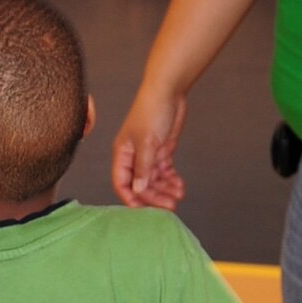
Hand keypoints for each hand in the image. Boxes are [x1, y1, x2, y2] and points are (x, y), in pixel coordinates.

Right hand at [112, 84, 187, 209]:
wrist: (168, 92)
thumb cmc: (151, 111)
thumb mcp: (146, 142)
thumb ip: (143, 168)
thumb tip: (138, 190)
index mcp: (122, 154)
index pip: (122, 183)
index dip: (131, 198)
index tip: (143, 210)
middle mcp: (133, 157)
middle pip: (141, 185)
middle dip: (155, 196)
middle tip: (170, 205)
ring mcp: (148, 154)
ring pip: (154, 180)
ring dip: (165, 189)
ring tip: (178, 195)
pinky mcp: (162, 151)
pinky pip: (165, 172)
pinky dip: (172, 180)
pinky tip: (180, 186)